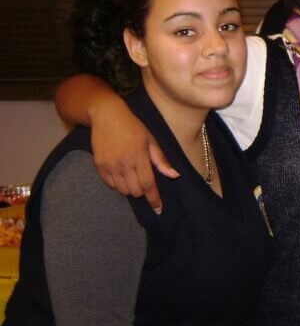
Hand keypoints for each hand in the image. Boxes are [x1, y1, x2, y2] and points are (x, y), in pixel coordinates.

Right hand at [91, 96, 177, 213]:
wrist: (107, 116)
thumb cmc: (133, 127)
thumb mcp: (151, 140)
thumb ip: (160, 160)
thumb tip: (174, 176)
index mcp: (140, 158)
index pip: (148, 185)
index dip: (154, 199)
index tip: (158, 209)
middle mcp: (124, 164)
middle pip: (135, 191)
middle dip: (142, 191)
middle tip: (144, 179)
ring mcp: (110, 166)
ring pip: (122, 190)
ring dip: (130, 188)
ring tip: (132, 174)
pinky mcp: (99, 165)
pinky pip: (110, 184)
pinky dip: (117, 184)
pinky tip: (121, 173)